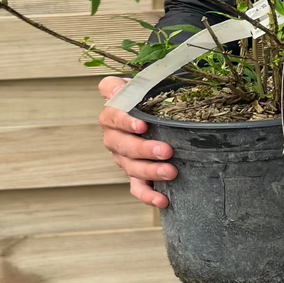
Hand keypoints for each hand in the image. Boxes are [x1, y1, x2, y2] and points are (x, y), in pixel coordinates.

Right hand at [97, 76, 176, 208]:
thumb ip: (135, 82)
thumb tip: (128, 83)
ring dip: (150, 171)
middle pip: (123, 145)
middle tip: (166, 150)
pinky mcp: (134, 174)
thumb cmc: (146, 98)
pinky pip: (137, 187)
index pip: (113, 116)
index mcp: (113, 113)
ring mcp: (122, 157)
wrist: (150, 114)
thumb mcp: (142, 84)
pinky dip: (148, 195)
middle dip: (144, 149)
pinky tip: (162, 200)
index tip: (143, 125)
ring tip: (171, 171)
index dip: (125, 121)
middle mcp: (114, 136)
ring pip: (130, 167)